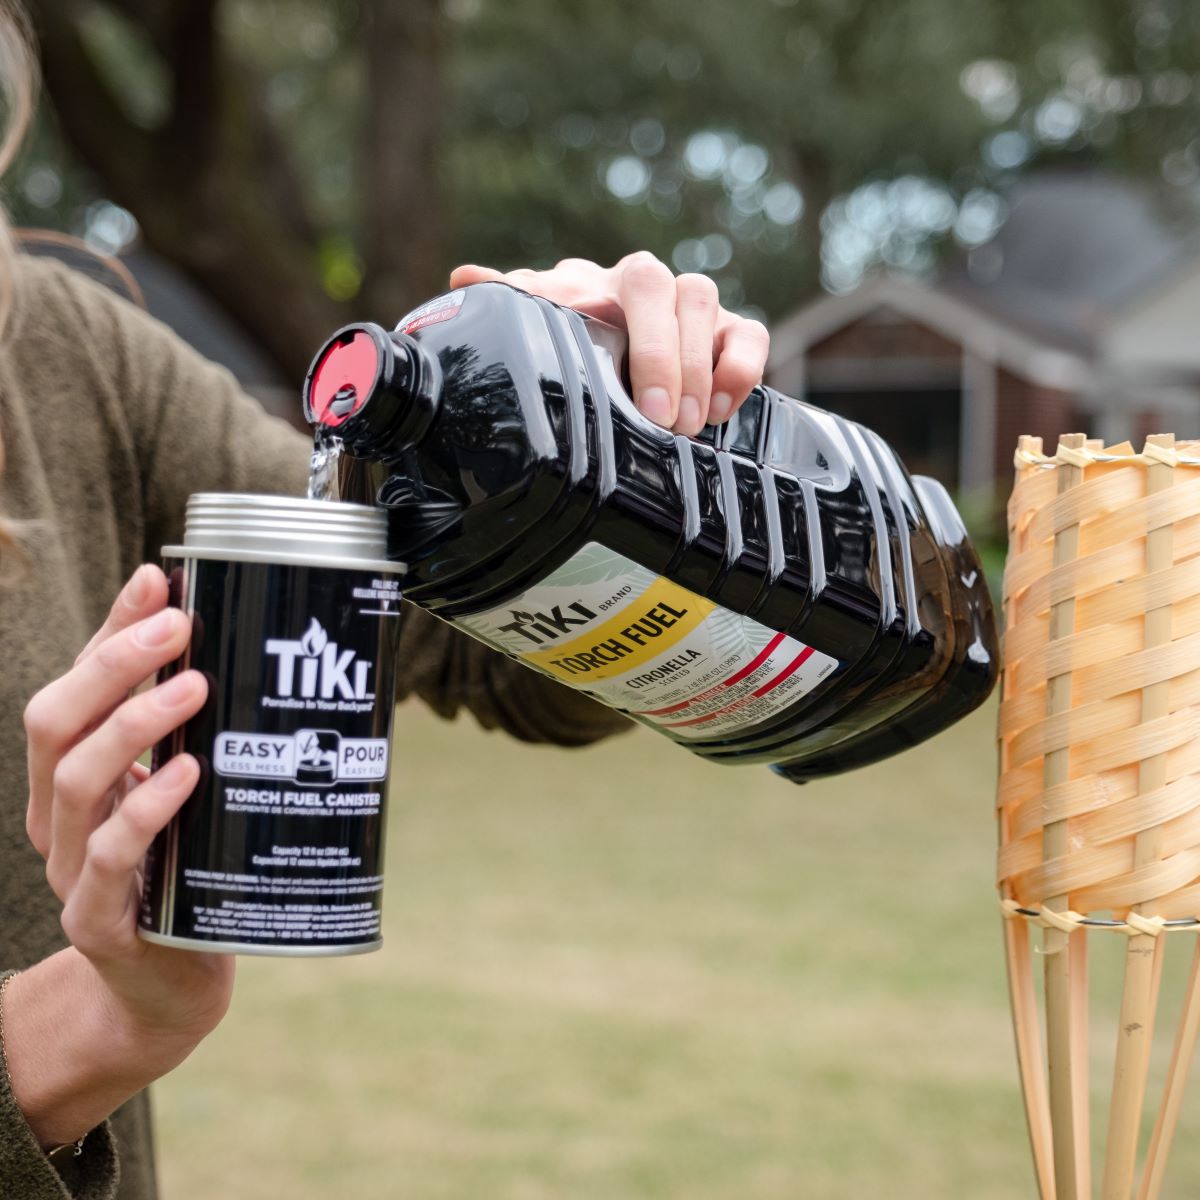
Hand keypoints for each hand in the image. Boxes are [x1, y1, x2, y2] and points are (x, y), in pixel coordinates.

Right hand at [9, 564, 227, 1146]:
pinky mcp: (101, 923)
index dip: (108, 631)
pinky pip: (111, 859)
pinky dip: (146, 810)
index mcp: (74, 778)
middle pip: (56, 723)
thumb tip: (254, 656)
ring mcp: (73, 871)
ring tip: (192, 686)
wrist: (168, 987)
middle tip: (178, 626)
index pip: (75, 687)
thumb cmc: (184, 874)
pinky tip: (187, 774)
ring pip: (76, 783)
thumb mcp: (185, 794)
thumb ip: (196, 737)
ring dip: (134, 725)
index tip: (157, 578)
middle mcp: (61, 817)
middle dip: (114, 665)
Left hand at [449, 253, 769, 435]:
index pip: (640, 284)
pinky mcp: (727, 333)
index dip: (650, 342)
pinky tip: (724, 409)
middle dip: (679, 362)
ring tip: (691, 425)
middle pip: (681, 294)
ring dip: (706, 369)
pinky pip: (750, 334)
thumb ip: (504, 304)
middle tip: (667, 421)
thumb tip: (463, 277)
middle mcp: (651, 289)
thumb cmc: (554, 343)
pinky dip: (743, 368)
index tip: (646, 404)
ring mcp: (690, 309)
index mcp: (605, 283)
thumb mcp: (528, 330)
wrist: (583, 353)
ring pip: (714, 309)